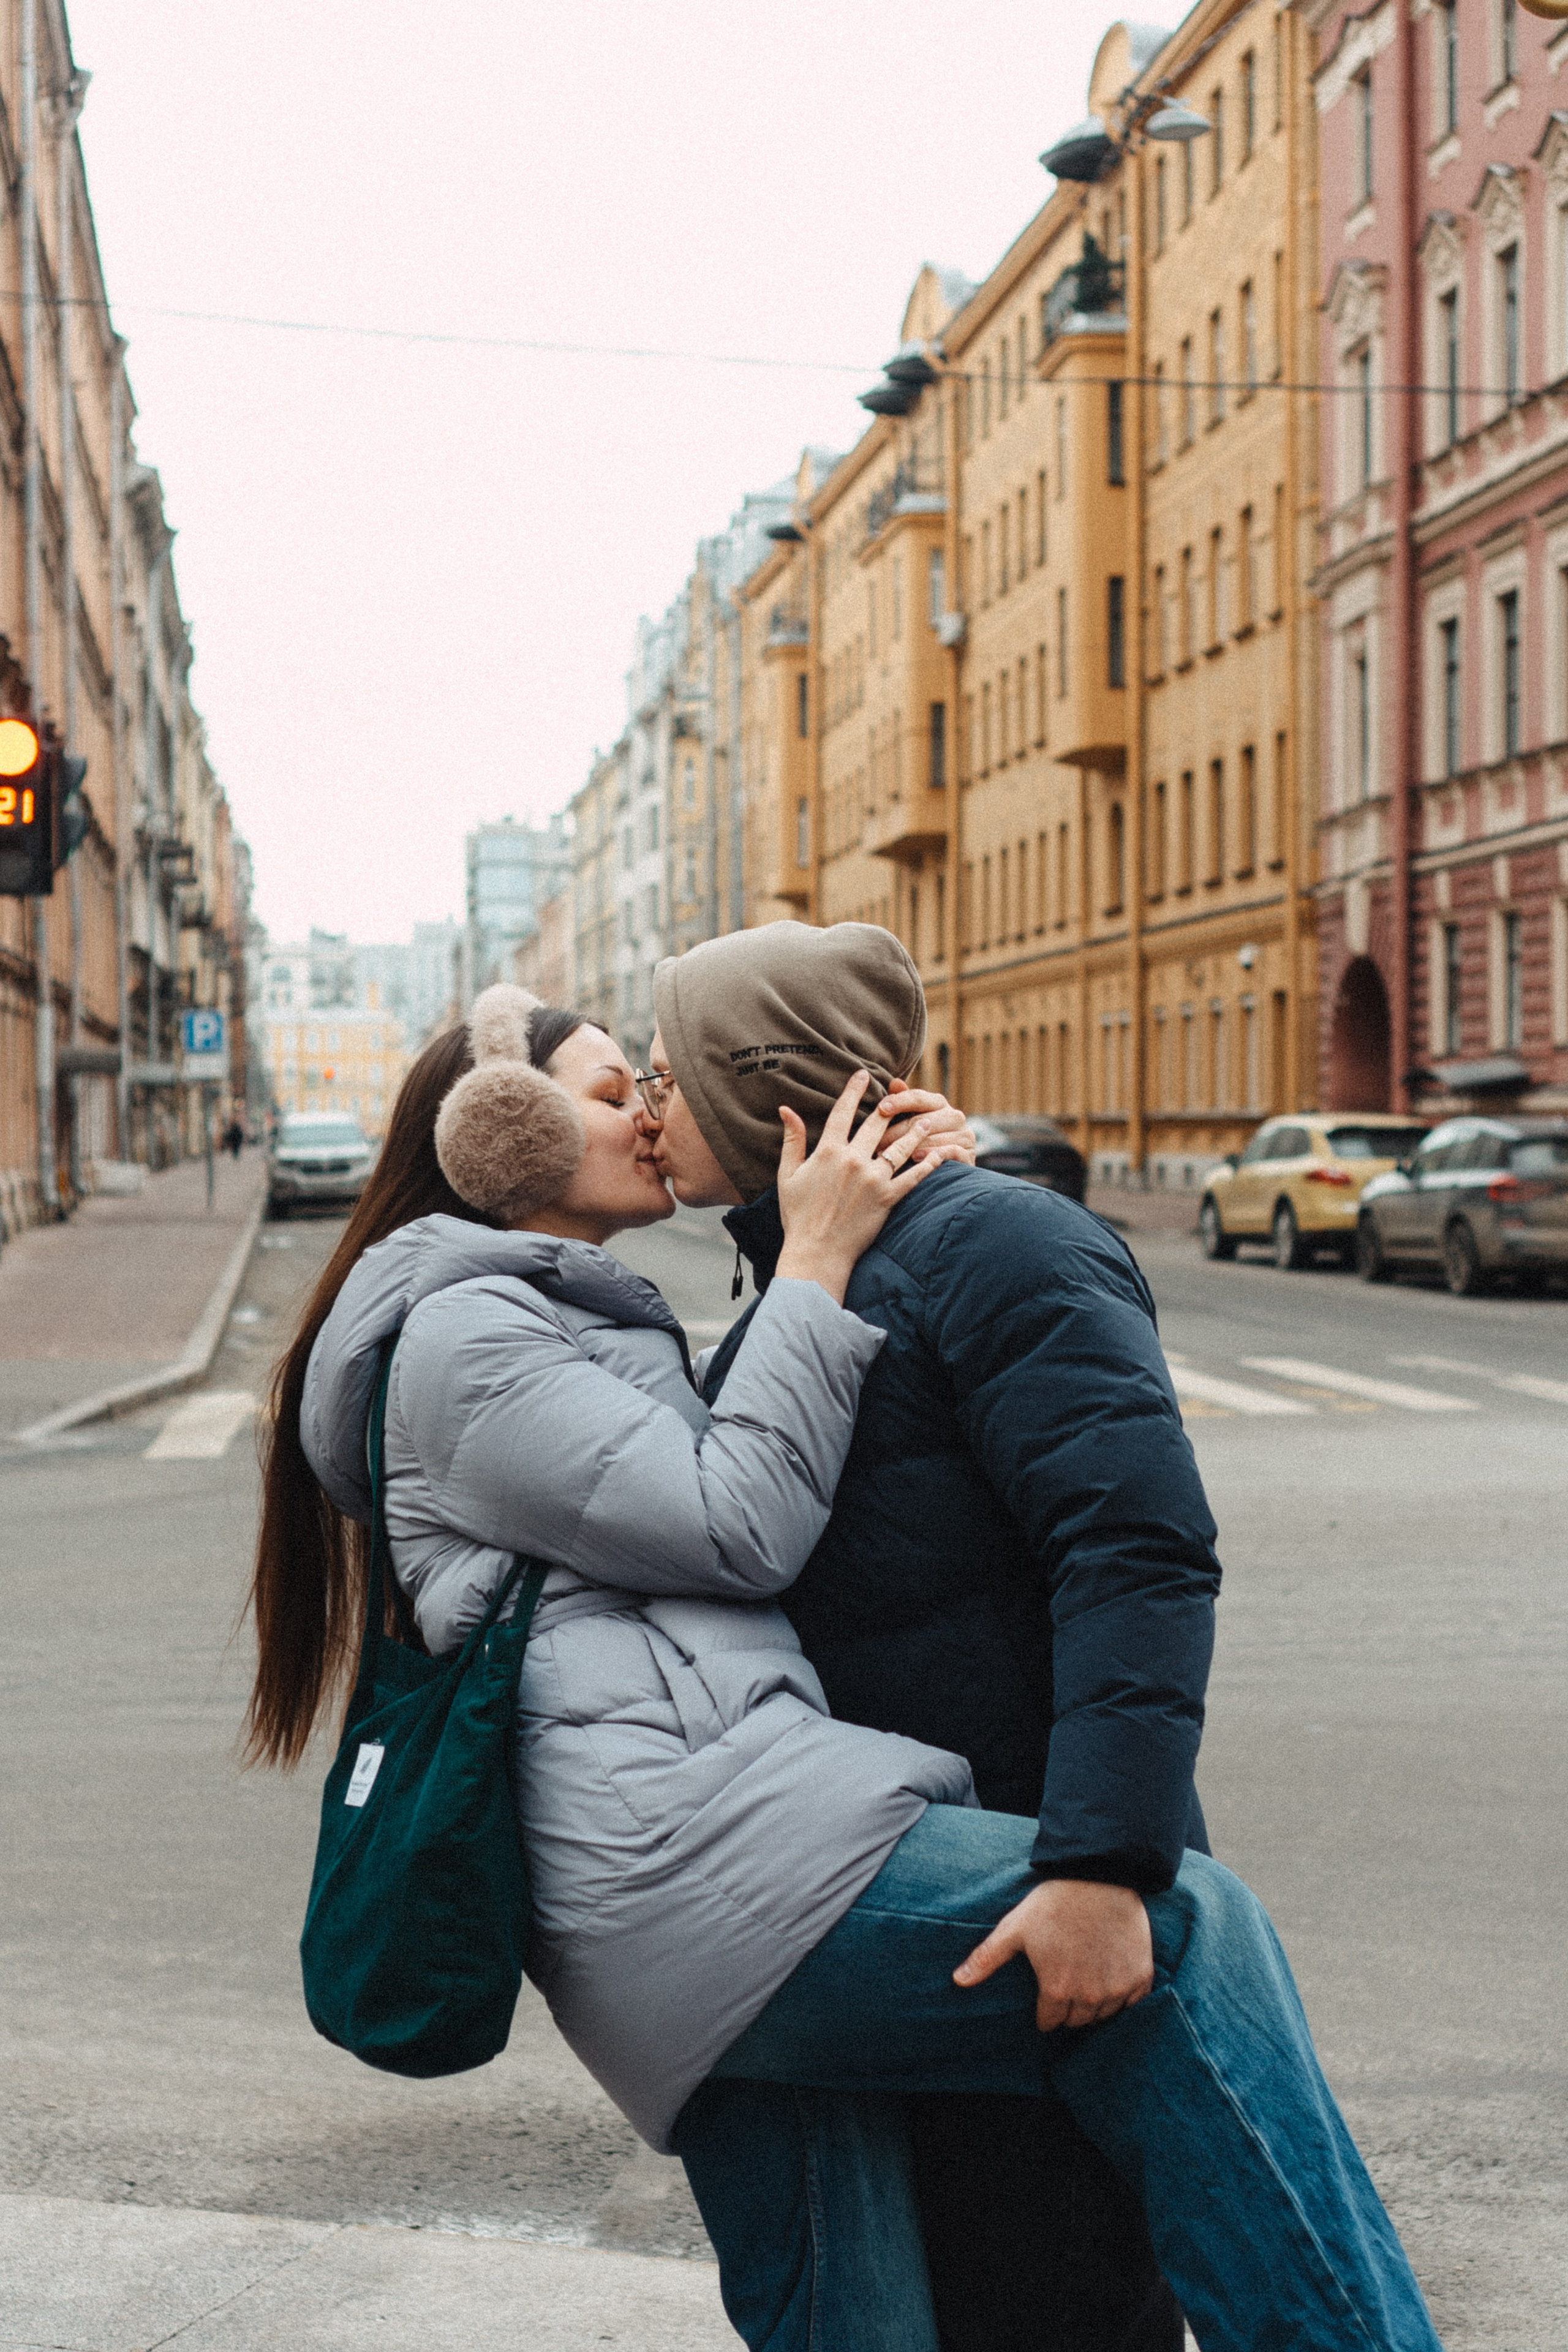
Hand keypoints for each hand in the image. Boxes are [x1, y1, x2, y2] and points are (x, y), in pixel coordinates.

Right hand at [775, 1071, 939, 1303]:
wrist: (816, 1252)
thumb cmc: (798, 1215)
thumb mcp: (788, 1175)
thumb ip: (792, 1140)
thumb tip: (786, 1109)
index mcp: (828, 1151)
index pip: (843, 1112)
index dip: (853, 1090)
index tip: (863, 1074)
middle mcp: (853, 1160)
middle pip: (876, 1124)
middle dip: (890, 1105)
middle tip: (900, 1094)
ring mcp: (873, 1179)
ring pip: (901, 1146)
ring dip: (916, 1130)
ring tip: (929, 1119)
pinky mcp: (888, 1198)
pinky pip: (913, 1177)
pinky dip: (929, 1165)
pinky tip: (940, 1155)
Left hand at [873, 1079, 976, 1169]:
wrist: (950, 1172)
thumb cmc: (924, 1142)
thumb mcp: (913, 1120)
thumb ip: (904, 1102)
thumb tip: (895, 1082)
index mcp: (939, 1103)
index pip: (917, 1097)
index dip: (899, 1101)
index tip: (880, 1108)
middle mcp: (954, 1115)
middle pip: (921, 1120)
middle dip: (895, 1132)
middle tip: (875, 1143)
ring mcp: (964, 1134)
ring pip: (932, 1137)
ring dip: (908, 1147)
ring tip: (887, 1155)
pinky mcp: (969, 1154)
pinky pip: (949, 1151)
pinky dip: (932, 1154)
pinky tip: (915, 1159)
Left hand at [953, 1880, 1154, 2032]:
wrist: (1100, 1877)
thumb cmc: (1053, 1902)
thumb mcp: (1014, 1928)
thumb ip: (986, 1958)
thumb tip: (957, 1981)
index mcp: (1057, 1992)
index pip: (1050, 2022)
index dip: (1046, 2011)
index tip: (1047, 1996)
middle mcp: (1089, 1998)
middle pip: (1077, 2021)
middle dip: (1069, 2009)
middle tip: (1067, 1984)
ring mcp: (1117, 1989)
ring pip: (1104, 2015)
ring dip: (1095, 2004)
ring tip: (1088, 1980)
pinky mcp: (1140, 1978)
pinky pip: (1132, 2003)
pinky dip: (1124, 1996)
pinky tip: (1113, 1977)